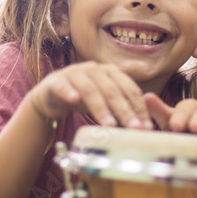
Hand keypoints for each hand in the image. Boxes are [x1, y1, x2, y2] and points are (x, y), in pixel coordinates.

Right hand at [29, 62, 154, 129]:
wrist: (50, 96)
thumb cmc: (83, 100)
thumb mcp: (105, 102)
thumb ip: (121, 109)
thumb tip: (144, 128)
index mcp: (110, 72)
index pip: (129, 89)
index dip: (139, 107)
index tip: (146, 126)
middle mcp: (94, 69)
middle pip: (112, 90)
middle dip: (125, 110)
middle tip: (134, 128)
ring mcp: (74, 73)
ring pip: (90, 89)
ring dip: (101, 107)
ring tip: (109, 125)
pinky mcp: (56, 81)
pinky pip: (63, 85)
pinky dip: (68, 92)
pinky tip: (74, 100)